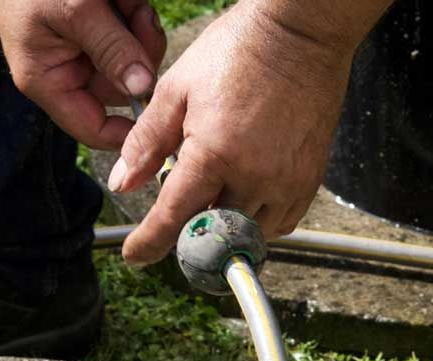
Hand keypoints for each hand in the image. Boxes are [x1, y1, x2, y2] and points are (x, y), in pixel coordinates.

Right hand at [0, 0, 168, 149]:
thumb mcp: (76, 11)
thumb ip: (112, 49)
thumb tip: (142, 89)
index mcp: (47, 80)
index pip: (92, 128)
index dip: (127, 131)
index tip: (160, 114)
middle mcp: (67, 70)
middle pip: (121, 89)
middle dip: (138, 56)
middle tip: (139, 19)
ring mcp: (84, 48)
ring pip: (132, 59)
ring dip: (139, 29)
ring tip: (128, 1)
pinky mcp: (98, 27)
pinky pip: (130, 33)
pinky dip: (135, 13)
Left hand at [108, 6, 358, 264]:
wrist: (300, 34)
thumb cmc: (236, 52)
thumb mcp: (176, 89)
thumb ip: (146, 141)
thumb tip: (122, 183)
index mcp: (213, 153)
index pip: (173, 217)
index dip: (149, 243)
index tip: (134, 256)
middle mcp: (253, 176)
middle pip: (212, 232)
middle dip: (189, 232)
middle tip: (177, 219)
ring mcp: (286, 181)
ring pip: (248, 234)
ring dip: (225, 228)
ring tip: (213, 199)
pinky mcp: (310, 179)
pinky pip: (281, 223)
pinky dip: (258, 222)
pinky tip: (244, 199)